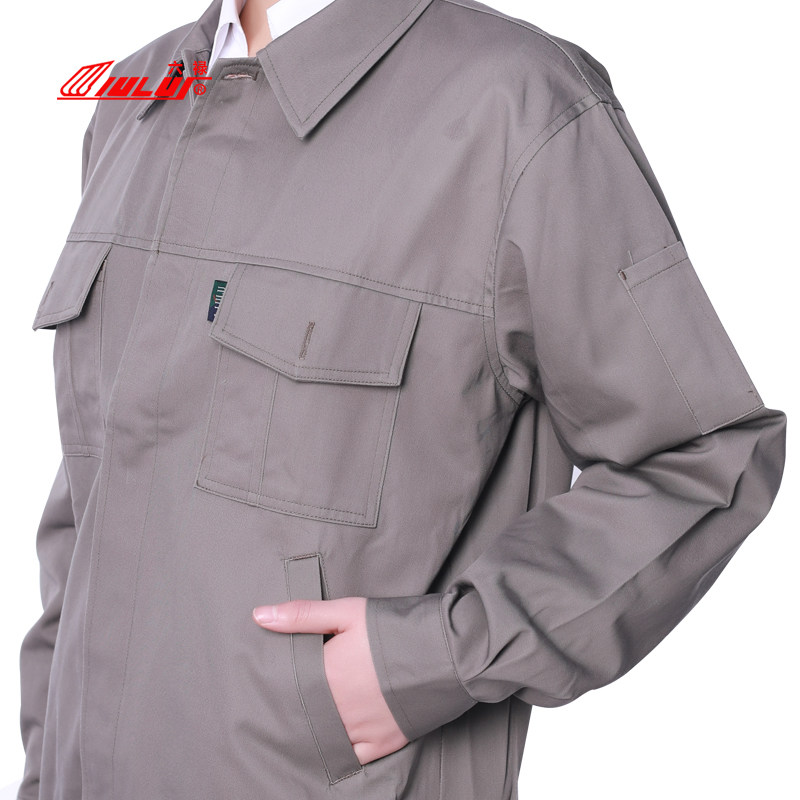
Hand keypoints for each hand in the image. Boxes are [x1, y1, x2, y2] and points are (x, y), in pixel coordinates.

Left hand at [252, 596, 409, 763]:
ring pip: (325, 738)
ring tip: (314, 716)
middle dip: (298, 707)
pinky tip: (337, 737)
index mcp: (327, 675)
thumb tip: (259, 615)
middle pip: (305, 715)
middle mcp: (340, 708)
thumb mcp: (348, 611)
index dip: (280, 684)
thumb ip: (302, 616)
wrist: (447, 650)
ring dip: (318, 728)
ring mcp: (362, 729)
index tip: (274, 681)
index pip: (289, 686)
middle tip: (292, 700)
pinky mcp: (384, 742)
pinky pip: (352, 756)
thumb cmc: (394, 627)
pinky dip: (341, 749)